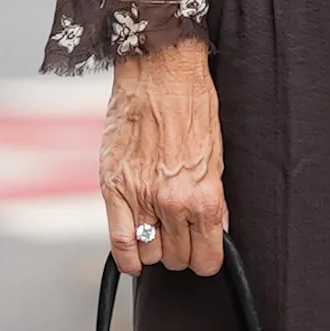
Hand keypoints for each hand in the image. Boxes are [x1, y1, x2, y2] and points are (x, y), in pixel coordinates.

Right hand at [102, 36, 225, 276]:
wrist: (159, 70)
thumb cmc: (193, 103)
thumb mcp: (216, 154)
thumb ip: (214, 197)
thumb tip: (215, 228)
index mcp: (204, 196)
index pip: (207, 257)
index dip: (207, 260)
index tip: (204, 254)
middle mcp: (172, 202)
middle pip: (176, 258)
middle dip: (181, 251)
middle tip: (181, 235)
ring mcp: (139, 196)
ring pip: (148, 252)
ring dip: (154, 247)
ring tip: (158, 231)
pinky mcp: (112, 186)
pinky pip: (118, 241)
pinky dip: (127, 256)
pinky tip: (134, 257)